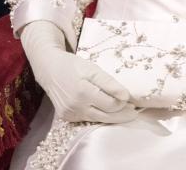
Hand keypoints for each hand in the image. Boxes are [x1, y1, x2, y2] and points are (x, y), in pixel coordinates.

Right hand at [20, 20, 137, 122]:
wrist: (50, 70)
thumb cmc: (74, 66)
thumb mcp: (93, 69)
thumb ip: (109, 83)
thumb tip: (126, 96)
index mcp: (83, 92)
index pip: (111, 104)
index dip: (124, 104)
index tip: (134, 101)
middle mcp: (75, 106)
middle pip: (105, 116)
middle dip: (122, 114)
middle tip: (135, 111)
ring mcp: (70, 113)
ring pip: (97, 119)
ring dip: (113, 117)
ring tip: (126, 112)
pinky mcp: (66, 117)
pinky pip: (88, 119)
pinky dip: (100, 116)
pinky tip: (108, 112)